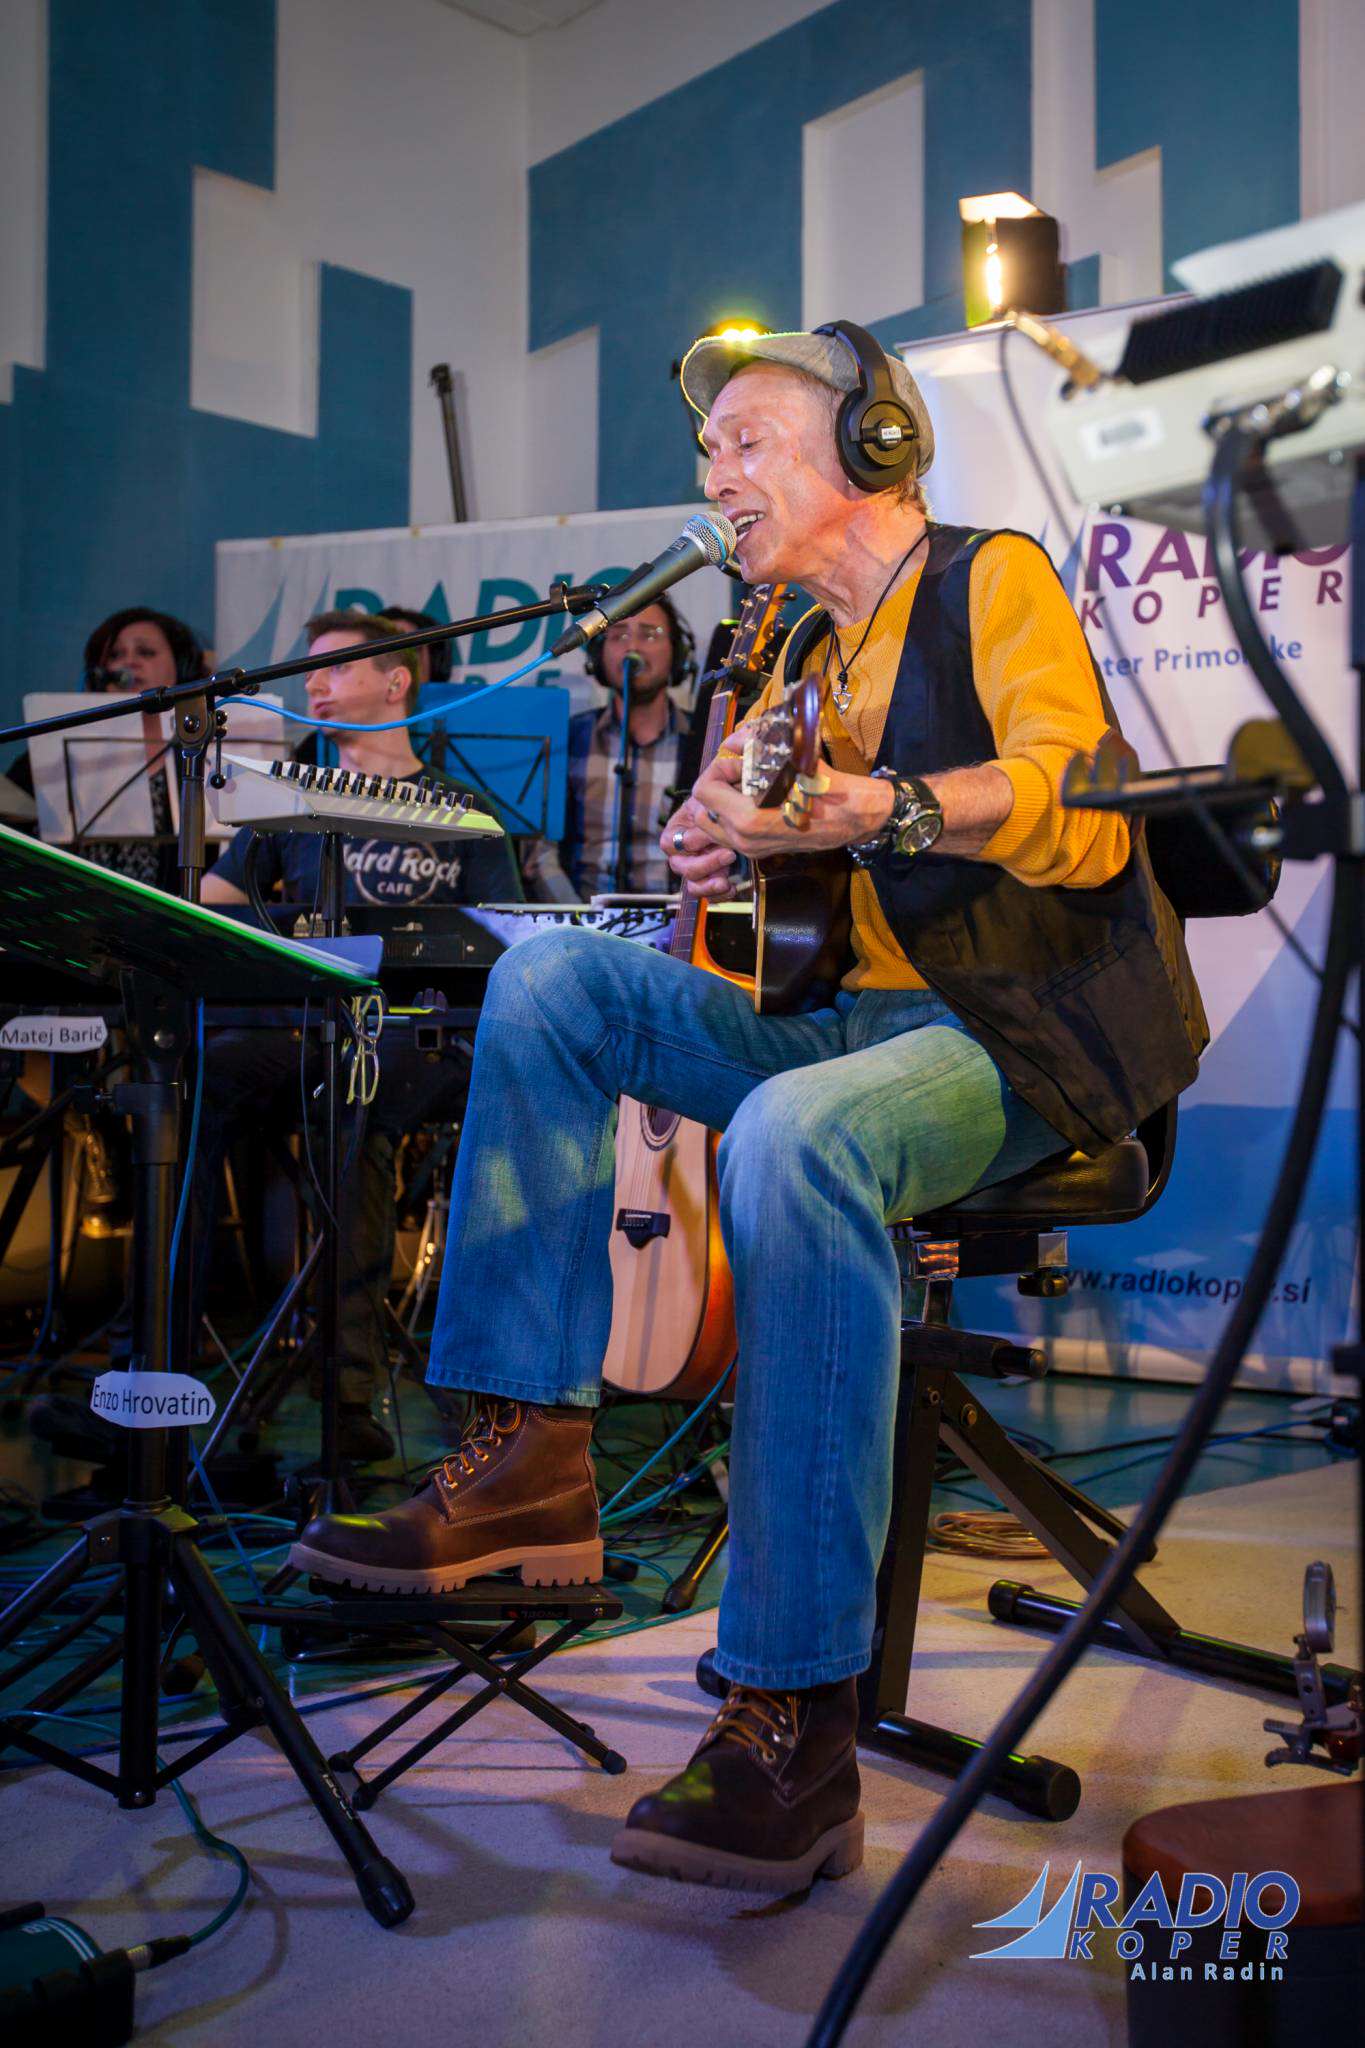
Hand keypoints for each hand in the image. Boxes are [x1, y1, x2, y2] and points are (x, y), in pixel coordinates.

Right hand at [660, 791, 740, 899]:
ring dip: (710, 883)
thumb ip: (704, 804)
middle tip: (729, 854)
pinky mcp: (709, 881)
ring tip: (727, 878)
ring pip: (692, 886)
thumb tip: (705, 814)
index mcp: (676, 832)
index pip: (669, 843)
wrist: (736, 817)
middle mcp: (681, 853)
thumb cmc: (718, 806)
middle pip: (681, 868)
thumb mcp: (708, 799)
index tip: (712, 835)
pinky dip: (719, 894)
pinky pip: (708, 895)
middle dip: (706, 863)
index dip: (689, 842)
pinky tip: (731, 887)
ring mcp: (695, 869)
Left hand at [689, 741, 894, 860]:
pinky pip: (728, 834)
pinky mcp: (758, 852)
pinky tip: (753, 799)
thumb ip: (756, 745)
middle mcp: (743, 838)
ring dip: (720, 802)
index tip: (739, 762)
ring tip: (743, 786)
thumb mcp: (792, 758)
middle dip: (716, 786)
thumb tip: (733, 738)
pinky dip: (731, 815)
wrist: (853, 818)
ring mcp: (750, 849)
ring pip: (712, 825)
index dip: (717, 769)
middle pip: (702, 810)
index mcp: (747, 818)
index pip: (703, 790)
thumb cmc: (825, 787)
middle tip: (738, 773)